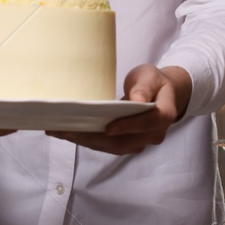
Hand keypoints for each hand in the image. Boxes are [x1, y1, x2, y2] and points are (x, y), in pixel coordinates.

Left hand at [50, 64, 189, 155]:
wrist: (159, 93)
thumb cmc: (153, 82)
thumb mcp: (150, 76)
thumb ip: (144, 88)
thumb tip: (137, 101)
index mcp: (164, 115)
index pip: (146, 124)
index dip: (127, 126)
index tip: (107, 128)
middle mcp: (153, 134)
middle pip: (123, 141)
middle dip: (94, 138)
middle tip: (68, 130)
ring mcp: (139, 142)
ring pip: (112, 147)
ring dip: (86, 141)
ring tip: (61, 131)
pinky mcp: (126, 144)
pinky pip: (107, 146)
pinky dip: (87, 141)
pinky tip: (68, 133)